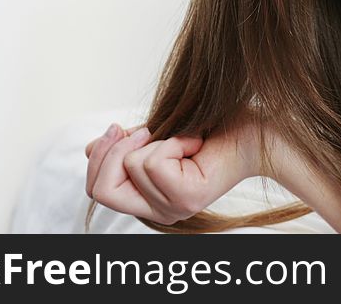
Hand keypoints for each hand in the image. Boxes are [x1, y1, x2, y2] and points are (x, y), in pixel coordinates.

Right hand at [84, 117, 261, 224]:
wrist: (251, 131)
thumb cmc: (209, 129)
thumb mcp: (155, 135)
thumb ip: (124, 146)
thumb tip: (89, 149)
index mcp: (147, 200)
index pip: (96, 190)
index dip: (99, 155)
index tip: (119, 127)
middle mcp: (157, 212)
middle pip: (100, 189)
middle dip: (113, 150)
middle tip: (146, 129)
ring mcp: (172, 209)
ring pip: (130, 165)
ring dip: (157, 138)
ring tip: (185, 139)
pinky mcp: (186, 199)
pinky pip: (154, 161)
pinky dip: (173, 140)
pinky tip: (195, 143)